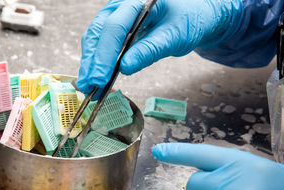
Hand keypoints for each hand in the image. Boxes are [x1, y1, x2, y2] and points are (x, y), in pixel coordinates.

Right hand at [77, 0, 242, 97]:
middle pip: (99, 32)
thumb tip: (124, 68)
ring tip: (88, 86)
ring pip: (95, 37)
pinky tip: (95, 75)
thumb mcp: (174, 36)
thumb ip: (149, 50)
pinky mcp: (116, 25)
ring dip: (90, 63)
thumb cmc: (189, 19)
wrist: (195, 14)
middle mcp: (122, 3)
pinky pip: (101, 41)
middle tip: (88, 86)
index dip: (105, 55)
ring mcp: (116, 13)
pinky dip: (97, 60)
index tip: (100, 79)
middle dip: (92, 61)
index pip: (115, 27)